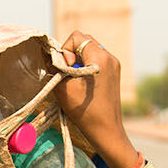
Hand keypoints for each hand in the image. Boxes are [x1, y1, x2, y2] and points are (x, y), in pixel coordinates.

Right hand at [57, 30, 137, 167]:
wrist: (106, 130)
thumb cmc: (84, 110)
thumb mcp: (62, 87)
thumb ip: (56, 67)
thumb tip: (52, 56)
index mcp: (99, 57)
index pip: (77, 37)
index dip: (66, 50)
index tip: (66, 69)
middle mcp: (110, 57)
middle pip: (85, 41)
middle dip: (72, 54)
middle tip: (69, 73)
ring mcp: (114, 65)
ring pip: (90, 50)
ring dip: (79, 60)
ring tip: (76, 80)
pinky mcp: (115, 73)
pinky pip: (97, 60)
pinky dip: (87, 66)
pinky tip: (84, 85)